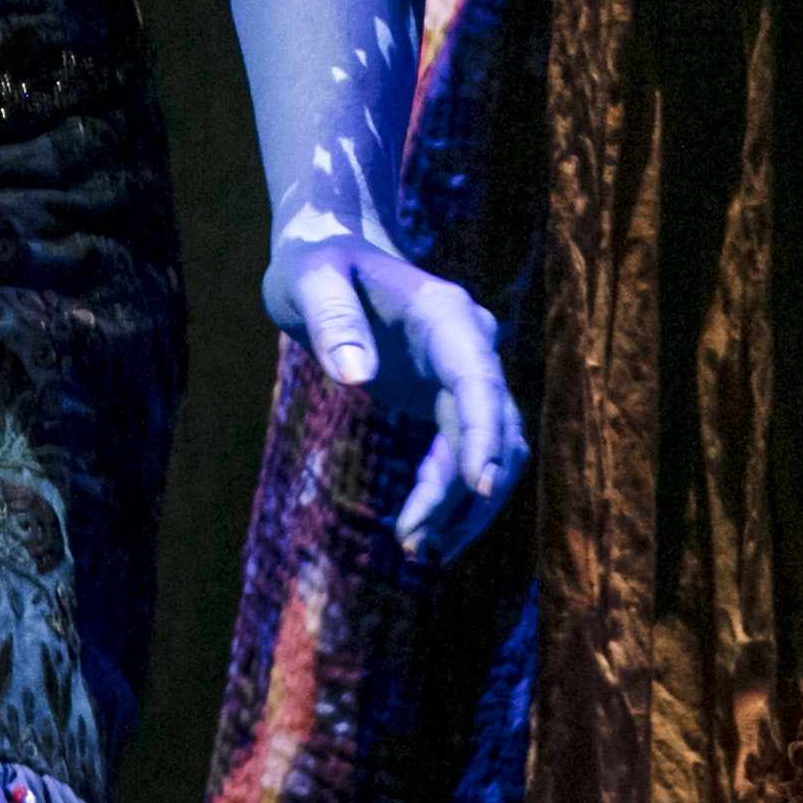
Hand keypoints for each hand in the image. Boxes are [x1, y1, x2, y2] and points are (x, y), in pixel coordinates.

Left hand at [265, 228, 525, 559]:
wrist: (335, 254)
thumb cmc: (317, 264)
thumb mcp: (309, 280)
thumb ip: (331, 320)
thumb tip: (356, 378)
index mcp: (446, 313)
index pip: (478, 379)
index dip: (484, 434)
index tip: (480, 486)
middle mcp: (470, 343)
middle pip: (492, 425)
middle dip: (462, 490)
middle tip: (414, 544)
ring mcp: (466, 371)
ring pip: (492, 447)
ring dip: (462, 502)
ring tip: (416, 548)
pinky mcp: (451, 398)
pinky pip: (468, 453)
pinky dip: (451, 493)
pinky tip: (423, 530)